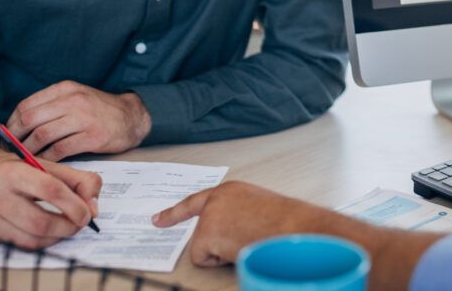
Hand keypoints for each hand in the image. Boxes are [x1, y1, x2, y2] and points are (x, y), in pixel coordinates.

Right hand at [0, 141, 102, 249]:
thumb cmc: (17, 169)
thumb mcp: (48, 165)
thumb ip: (79, 181)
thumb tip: (93, 208)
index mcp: (12, 170)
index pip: (50, 189)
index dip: (74, 205)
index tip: (87, 213)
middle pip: (39, 222)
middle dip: (67, 227)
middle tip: (79, 224)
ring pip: (30, 239)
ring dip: (56, 238)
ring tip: (65, 228)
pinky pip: (19, 245)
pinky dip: (40, 242)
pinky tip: (47, 233)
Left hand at [6, 80, 151, 160]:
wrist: (131, 117)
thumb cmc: (99, 110)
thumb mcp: (76, 97)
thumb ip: (51, 105)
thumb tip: (19, 123)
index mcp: (65, 89)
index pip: (27, 105)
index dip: (12, 122)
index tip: (7, 135)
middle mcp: (73, 101)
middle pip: (31, 119)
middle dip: (15, 137)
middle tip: (11, 149)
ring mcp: (83, 118)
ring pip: (43, 135)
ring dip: (29, 150)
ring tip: (24, 157)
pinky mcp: (92, 137)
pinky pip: (61, 150)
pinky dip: (48, 158)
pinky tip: (44, 162)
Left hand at [155, 181, 445, 287]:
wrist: (294, 226)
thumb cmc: (286, 222)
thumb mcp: (259, 209)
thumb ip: (239, 214)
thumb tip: (232, 232)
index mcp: (230, 190)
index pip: (197, 201)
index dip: (174, 213)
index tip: (157, 219)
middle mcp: (216, 198)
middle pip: (199, 228)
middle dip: (212, 242)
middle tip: (224, 239)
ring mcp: (209, 215)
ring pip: (205, 247)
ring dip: (224, 252)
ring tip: (248, 243)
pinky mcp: (205, 233)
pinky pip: (205, 259)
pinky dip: (220, 261)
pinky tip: (240, 249)